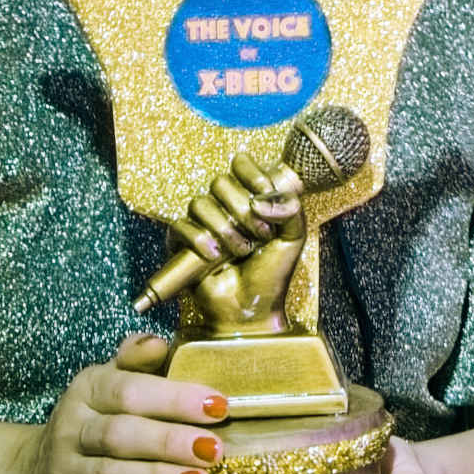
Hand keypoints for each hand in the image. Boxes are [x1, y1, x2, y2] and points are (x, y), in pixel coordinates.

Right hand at [16, 335, 227, 473]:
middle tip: (215, 450)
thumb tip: (158, 342)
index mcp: (87, 391)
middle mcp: (70, 430)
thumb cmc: (94, 421)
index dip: (175, 398)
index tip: (219, 406)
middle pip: (121, 434)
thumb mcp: (108, 383)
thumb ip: (135, 361)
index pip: (129, 390)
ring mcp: (63, 473)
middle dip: (170, 442)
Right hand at [166, 160, 308, 333]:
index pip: (240, 163)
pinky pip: (180, 226)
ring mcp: (202, 225)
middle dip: (242, 208)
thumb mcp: (293, 236)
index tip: (265, 193)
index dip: (252, 174)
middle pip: (220, 182)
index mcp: (250, 197)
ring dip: (224, 227)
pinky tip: (216, 255)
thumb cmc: (272, 273)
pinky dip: (199, 239)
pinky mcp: (182, 245)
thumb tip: (260, 199)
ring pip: (200, 203)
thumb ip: (289, 209)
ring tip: (241, 250)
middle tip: (260, 235)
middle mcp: (224, 206)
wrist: (252, 309)